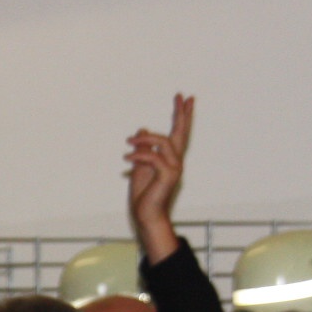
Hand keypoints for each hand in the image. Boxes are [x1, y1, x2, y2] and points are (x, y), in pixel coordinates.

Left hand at [124, 93, 192, 263]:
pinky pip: (153, 157)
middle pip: (181, 132)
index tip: (184, 99)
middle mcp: (176, 161)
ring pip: (163, 142)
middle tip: (180, 96)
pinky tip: (126, 159)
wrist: (145, 216)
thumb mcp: (139, 167)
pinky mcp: (167, 176)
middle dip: (181, 113)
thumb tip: (140, 131)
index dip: (182, 116)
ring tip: (128, 142)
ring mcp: (174, 168)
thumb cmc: (143, 195)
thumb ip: (142, 149)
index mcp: (170, 159)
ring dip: (144, 139)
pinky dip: (138, 156)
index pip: (178, 133)